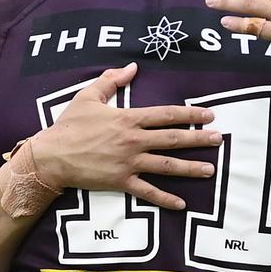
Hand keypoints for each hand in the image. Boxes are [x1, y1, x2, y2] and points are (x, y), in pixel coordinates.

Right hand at [31, 63, 221, 208]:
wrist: (51, 156)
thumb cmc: (69, 125)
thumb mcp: (88, 96)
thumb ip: (111, 80)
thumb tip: (132, 66)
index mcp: (129, 118)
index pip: (167, 114)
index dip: (190, 114)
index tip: (209, 115)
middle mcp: (134, 140)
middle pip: (173, 139)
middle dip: (199, 139)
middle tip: (219, 140)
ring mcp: (129, 162)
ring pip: (166, 165)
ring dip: (190, 167)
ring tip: (210, 170)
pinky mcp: (121, 181)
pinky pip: (147, 191)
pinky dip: (165, 199)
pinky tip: (182, 204)